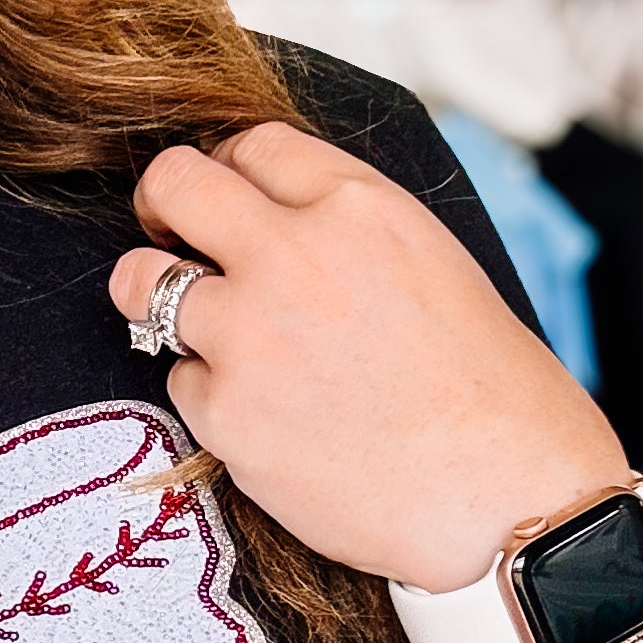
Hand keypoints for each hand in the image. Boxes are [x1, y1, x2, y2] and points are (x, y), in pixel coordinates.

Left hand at [110, 124, 625, 591]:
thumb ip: (346, 227)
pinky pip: (181, 379)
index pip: (252, 144)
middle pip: (172, 184)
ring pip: (140, 282)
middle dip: (161, 202)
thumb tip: (267, 214)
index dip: (232, 171)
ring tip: (209, 328)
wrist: (502, 498)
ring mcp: (247, 334)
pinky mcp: (222, 412)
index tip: (230, 199)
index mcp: (357, 206)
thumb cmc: (488, 391)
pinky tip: (273, 417)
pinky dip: (213, 393)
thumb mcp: (434, 261)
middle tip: (170, 232)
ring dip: (160, 299)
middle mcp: (291, 256)